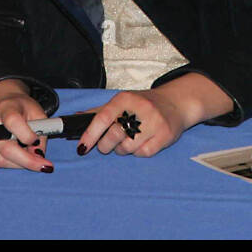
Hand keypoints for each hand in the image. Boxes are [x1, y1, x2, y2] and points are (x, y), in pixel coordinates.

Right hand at [0, 80, 52, 171]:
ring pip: (0, 160)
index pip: (13, 122)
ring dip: (19, 164)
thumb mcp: (38, 113)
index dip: (27, 136)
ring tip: (29, 157)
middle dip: (27, 161)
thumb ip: (41, 132)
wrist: (0, 103)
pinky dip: (9, 163)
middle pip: (6, 148)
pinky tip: (17, 156)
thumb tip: (38, 156)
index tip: (38, 142)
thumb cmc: (21, 108)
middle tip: (43, 166)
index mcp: (6, 108)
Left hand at [75, 89, 189, 158]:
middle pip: (114, 135)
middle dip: (105, 145)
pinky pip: (143, 153)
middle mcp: (141, 108)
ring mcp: (155, 122)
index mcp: (125, 98)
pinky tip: (141, 143)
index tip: (82, 147)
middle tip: (106, 145)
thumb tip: (76, 118)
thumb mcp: (122, 102)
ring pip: (128, 147)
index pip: (103, 117)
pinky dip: (138, 152)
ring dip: (122, 150)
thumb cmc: (143, 104)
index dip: (90, 133)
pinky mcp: (165, 135)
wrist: (175, 103)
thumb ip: (99, 112)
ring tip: (126, 141)